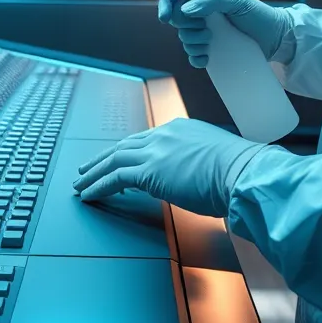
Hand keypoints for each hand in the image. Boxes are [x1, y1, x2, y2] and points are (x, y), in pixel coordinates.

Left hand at [72, 118, 264, 216]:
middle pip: (124, 145)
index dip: (128, 151)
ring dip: (93, 172)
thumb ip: (195, 162)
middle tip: (86, 168)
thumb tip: (189, 177)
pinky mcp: (148, 171)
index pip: (146, 139)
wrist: (241, 172)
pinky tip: (89, 194)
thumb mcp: (214, 158)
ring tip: (80, 183)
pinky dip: (98, 185)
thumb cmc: (237, 172)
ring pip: (114, 159)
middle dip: (103, 157)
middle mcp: (164, 134)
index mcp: (180, 128)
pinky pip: (114, 177)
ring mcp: (155, 150)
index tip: (117, 160)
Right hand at [158, 0, 290, 66]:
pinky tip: (207, 59)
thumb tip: (186, 9)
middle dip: (186, 27)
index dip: (166, 4)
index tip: (166, 17)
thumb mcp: (237, 2)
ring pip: (184, 38)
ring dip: (192, 43)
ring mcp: (206, 32)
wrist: (277, 39)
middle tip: (205, 29)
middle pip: (177, 20)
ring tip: (211, 42)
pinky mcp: (212, 50)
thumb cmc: (260, 15)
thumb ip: (211, 0)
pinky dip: (196, 59)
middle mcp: (203, 13)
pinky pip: (193, 56)